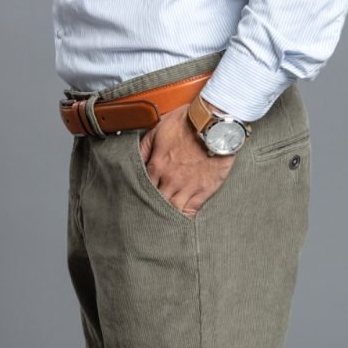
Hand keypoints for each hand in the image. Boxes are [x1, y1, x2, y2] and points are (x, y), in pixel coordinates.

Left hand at [138, 101, 236, 217]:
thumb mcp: (158, 129)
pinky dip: (184, 218)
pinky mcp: (203, 190)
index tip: (136, 201)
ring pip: (172, 209)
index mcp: (157, 166)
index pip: (142, 188)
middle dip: (150, 210)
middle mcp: (170, 180)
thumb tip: (132, 159)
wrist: (215, 124)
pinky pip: (191, 210)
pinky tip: (179, 222)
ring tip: (160, 224)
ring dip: (165, 217)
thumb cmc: (188, 122)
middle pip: (155, 202)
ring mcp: (187, 187)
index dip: (138, 195)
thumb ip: (144, 147)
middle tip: (144, 219)